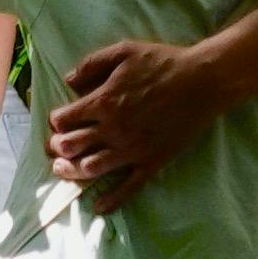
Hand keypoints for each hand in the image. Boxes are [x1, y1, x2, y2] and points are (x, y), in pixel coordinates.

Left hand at [46, 39, 220, 212]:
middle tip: (55, 148)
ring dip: (71, 172)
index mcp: (103, 101)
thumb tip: (69, 81)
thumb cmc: (164, 62)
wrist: (202, 82)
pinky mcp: (151, 162)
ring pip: (90, 169)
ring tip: (64, 170)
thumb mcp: (124, 51)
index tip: (59, 121)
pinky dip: (111, 200)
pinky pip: (128, 188)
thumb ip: (92, 64)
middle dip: (56, 148)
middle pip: (70, 147)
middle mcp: (113, 129)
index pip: (63, 120)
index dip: (56, 121)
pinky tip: (98, 207)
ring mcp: (132, 149)